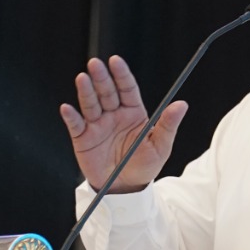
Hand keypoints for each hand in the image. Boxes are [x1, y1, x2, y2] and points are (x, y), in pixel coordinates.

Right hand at [59, 56, 188, 192]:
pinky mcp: (83, 138)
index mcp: (133, 113)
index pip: (127, 88)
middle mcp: (114, 115)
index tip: (115, 61)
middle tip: (96, 64)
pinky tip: (68, 108)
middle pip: (106, 92)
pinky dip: (71, 117)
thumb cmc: (144, 166)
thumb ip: (168, 125)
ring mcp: (97, 125)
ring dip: (86, 91)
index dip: (121, 74)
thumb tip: (181, 105)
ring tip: (82, 78)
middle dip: (101, 77)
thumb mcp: (160, 147)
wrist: (125, 189)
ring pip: (91, 104)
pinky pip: (75, 125)